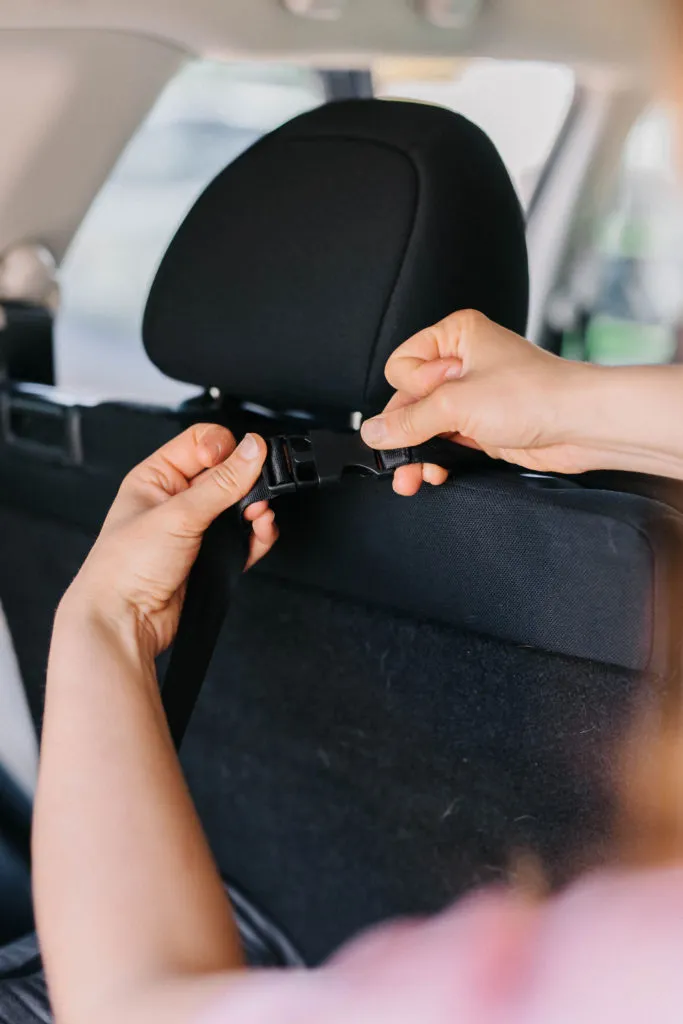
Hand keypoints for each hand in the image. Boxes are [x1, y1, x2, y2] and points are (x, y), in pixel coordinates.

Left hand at [62, 425, 276, 655]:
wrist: (124, 622)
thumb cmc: (124, 567)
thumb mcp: (178, 514)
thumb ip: (221, 483)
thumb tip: (251, 449)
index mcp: (157, 477)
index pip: (201, 442)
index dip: (224, 446)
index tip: (243, 458)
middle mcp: (177, 500)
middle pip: (226, 473)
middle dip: (246, 480)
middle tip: (256, 488)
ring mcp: (195, 529)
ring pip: (239, 507)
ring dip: (255, 508)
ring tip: (258, 515)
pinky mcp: (211, 557)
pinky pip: (244, 539)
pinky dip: (257, 535)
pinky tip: (260, 532)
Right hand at [360, 310, 594, 495]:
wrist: (580, 426)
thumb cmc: (535, 395)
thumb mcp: (458, 404)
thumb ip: (410, 420)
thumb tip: (373, 432)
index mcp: (455, 336)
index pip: (401, 364)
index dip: (412, 389)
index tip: (437, 400)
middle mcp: (461, 362)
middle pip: (408, 400)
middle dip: (406, 432)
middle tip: (401, 457)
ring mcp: (471, 396)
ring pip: (424, 425)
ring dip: (416, 453)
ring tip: (411, 478)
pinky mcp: (481, 425)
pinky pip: (443, 442)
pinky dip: (435, 460)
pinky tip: (432, 474)